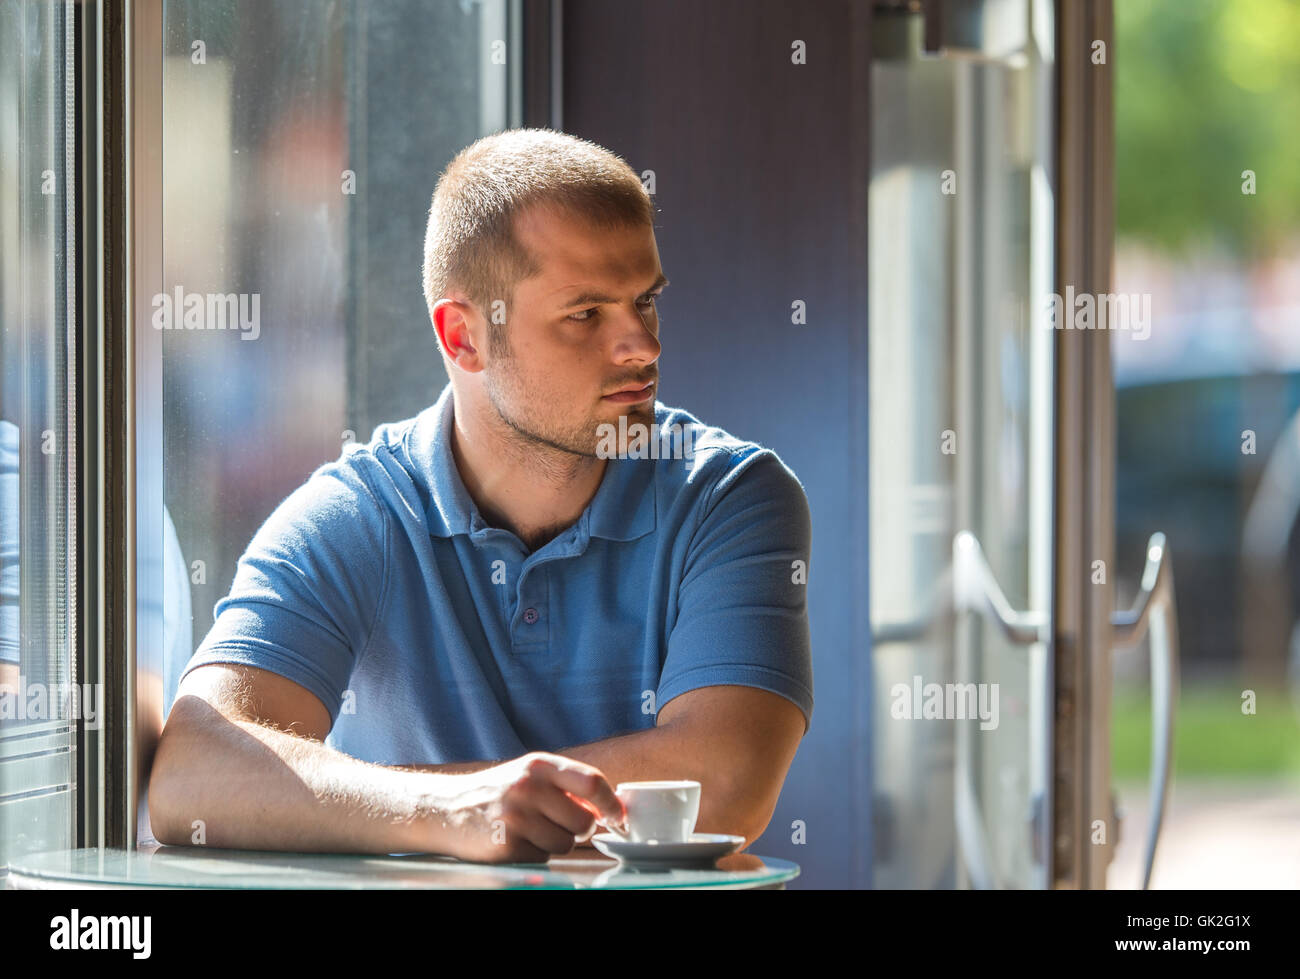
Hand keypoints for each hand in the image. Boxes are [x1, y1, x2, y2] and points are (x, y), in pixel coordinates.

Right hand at [431, 752, 626, 863]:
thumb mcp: (529, 775)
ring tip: (530, 830)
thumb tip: (606, 808)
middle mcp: (529, 788)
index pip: (592, 782)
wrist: (446, 808)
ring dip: (555, 842)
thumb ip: (565, 786)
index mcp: (539, 766)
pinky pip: (542, 857)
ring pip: (565, 843)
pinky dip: (535, 854)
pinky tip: (515, 841)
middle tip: (561, 825)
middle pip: (583, 821)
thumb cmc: (496, 792)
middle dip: (579, 829)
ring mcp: (517, 818)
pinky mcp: (507, 846)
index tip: (617, 816)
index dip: (611, 803)